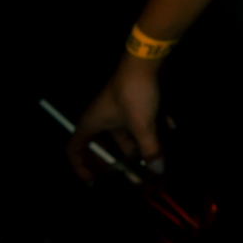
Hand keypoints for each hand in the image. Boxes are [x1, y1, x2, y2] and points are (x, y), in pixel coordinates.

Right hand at [66, 61, 162, 182]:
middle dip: (115, 160)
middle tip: (128, 174)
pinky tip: (169, 131)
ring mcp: (116, 108)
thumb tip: (158, 170)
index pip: (73, 149)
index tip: (93, 181)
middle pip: (102, 144)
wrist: (145, 61)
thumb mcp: (142, 125)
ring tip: (153, 159)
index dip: (80, 167)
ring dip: (137, 146)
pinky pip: (138, 120)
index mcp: (91, 123)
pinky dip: (150, 128)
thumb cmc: (134, 93)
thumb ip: (150, 149)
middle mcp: (100, 117)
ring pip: (124, 133)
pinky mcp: (132, 100)